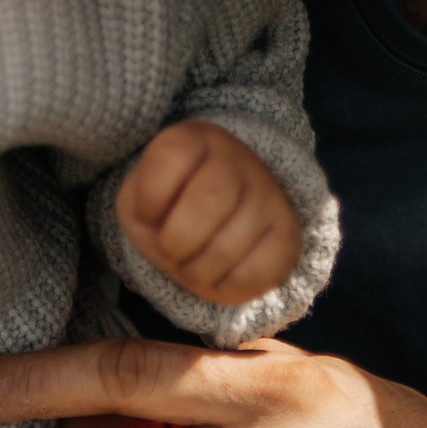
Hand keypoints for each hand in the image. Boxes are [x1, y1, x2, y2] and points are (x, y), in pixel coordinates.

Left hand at [115, 120, 302, 305]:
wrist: (218, 220)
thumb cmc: (170, 208)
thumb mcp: (139, 199)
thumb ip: (139, 211)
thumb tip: (166, 238)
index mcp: (195, 139)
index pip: (168, 160)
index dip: (148, 200)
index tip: (147, 214)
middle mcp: (238, 160)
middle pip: (208, 202)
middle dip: (175, 242)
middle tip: (170, 251)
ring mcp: (268, 197)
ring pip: (229, 246)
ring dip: (196, 271)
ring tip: (191, 265)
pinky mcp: (287, 236)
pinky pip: (253, 274)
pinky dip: (224, 287)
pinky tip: (217, 275)